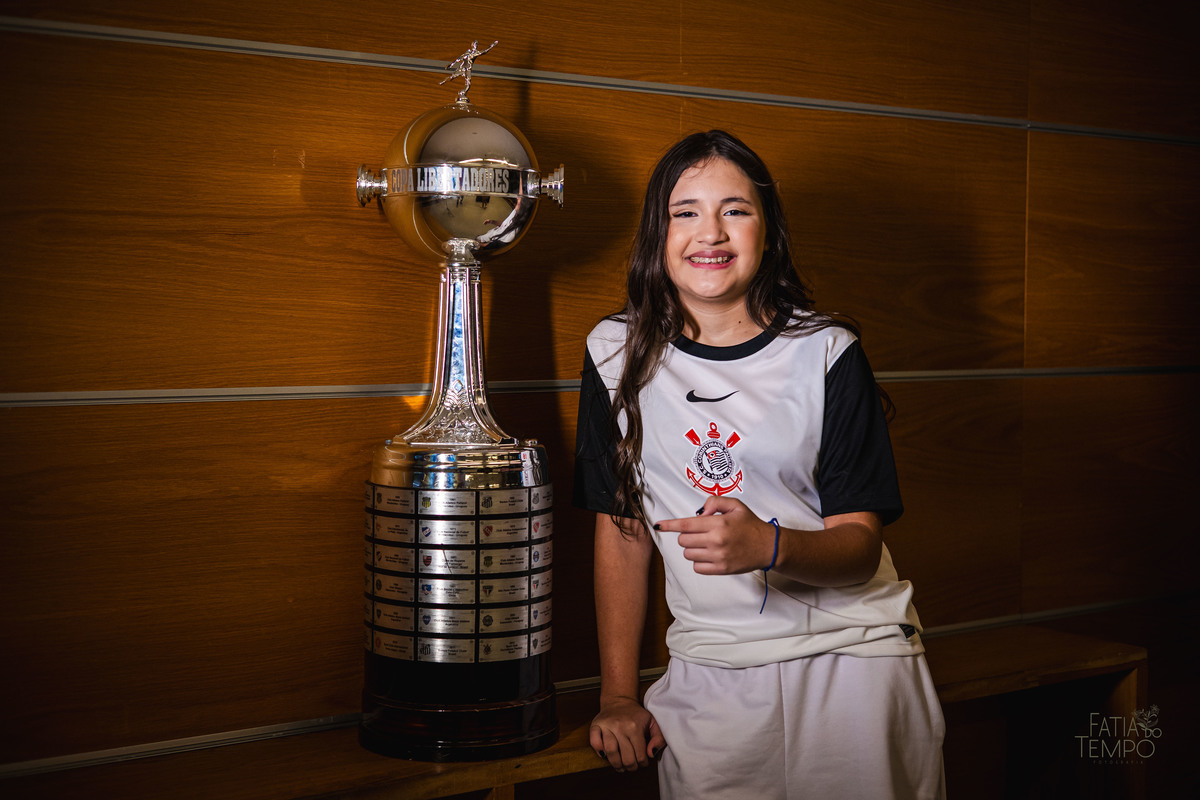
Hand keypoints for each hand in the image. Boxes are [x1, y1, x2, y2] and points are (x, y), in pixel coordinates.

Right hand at [589, 696, 665, 770]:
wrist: (620, 700)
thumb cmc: (637, 715)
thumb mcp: (653, 722)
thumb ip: (659, 738)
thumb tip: (651, 754)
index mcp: (635, 727)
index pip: (640, 755)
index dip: (643, 763)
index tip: (642, 762)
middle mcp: (620, 726)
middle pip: (626, 758)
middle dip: (631, 767)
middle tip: (632, 767)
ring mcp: (607, 726)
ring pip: (610, 752)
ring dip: (616, 764)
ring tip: (620, 766)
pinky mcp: (596, 725)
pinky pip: (594, 742)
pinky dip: (599, 751)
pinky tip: (605, 754)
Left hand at [656, 496, 774, 574]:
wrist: (768, 546)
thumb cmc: (750, 525)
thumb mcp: (735, 505)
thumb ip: (714, 502)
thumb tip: (700, 512)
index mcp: (718, 523)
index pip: (686, 524)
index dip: (669, 525)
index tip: (658, 526)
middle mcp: (716, 540)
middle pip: (683, 540)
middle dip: (687, 536)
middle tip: (700, 533)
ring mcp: (718, 556)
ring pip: (688, 554)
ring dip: (693, 548)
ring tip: (707, 544)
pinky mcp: (721, 569)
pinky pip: (697, 567)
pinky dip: (699, 562)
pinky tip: (709, 555)